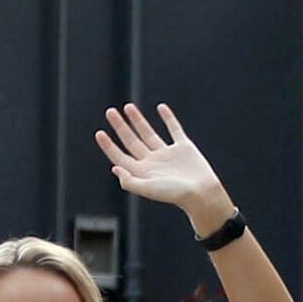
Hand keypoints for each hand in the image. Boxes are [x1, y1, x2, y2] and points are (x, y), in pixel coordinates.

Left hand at [95, 101, 233, 228]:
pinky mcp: (184, 147)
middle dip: (120, 126)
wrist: (202, 193)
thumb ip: (129, 181)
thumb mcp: (147, 189)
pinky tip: (161, 107)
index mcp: (141, 172)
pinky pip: (174, 129)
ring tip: (128, 107)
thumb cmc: (174, 194)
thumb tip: (114, 167)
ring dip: (138, 120)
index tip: (99, 132)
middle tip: (109, 112)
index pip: (120, 156)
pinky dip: (168, 118)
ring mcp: (167, 154)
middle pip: (131, 141)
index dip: (109, 145)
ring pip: (149, 133)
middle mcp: (152, 162)